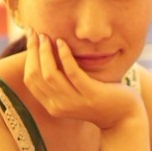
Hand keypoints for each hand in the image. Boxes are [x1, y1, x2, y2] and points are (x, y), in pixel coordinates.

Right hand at [24, 30, 144, 129]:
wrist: (122, 118)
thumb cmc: (98, 99)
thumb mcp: (73, 93)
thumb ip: (60, 81)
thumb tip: (46, 54)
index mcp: (51, 105)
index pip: (30, 80)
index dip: (28, 57)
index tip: (31, 38)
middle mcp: (59, 106)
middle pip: (36, 76)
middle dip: (33, 51)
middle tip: (36, 32)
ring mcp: (75, 102)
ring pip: (50, 75)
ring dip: (46, 52)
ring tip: (48, 36)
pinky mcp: (91, 94)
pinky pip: (72, 73)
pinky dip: (65, 56)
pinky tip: (63, 42)